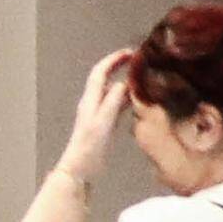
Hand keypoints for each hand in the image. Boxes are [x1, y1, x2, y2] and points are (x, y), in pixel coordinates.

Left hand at [53, 46, 139, 183]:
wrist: (79, 169)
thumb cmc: (89, 147)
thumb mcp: (102, 122)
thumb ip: (112, 101)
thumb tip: (124, 82)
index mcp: (90, 100)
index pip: (99, 73)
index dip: (113, 60)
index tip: (130, 52)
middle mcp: (92, 103)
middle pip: (104, 78)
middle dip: (119, 66)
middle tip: (139, 60)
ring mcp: (97, 113)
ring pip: (111, 90)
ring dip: (124, 80)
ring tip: (143, 75)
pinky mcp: (102, 123)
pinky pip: (115, 103)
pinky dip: (126, 96)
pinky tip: (138, 98)